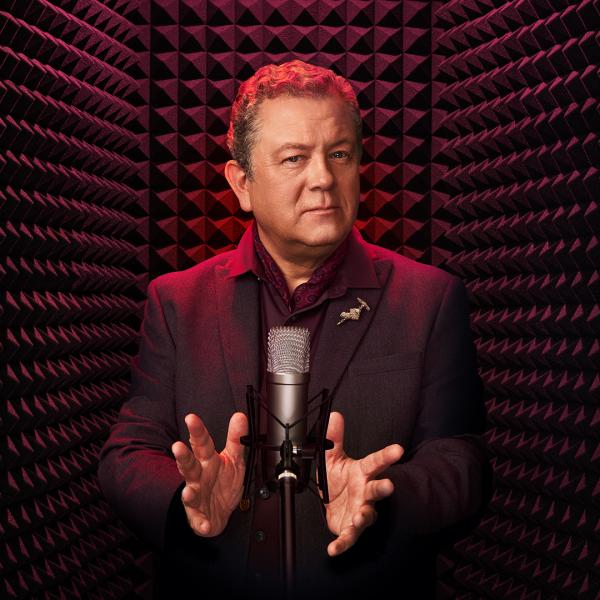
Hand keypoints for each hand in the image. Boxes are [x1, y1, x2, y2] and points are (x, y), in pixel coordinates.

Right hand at [171, 412, 247, 536]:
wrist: (220, 513)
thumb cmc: (223, 483)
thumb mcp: (234, 459)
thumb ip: (236, 439)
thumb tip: (239, 416)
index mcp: (207, 461)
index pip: (202, 443)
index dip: (197, 430)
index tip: (191, 418)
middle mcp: (199, 477)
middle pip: (189, 465)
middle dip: (183, 457)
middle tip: (178, 447)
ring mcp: (197, 497)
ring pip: (189, 493)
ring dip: (188, 493)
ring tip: (188, 491)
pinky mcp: (199, 517)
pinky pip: (199, 521)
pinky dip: (201, 524)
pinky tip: (204, 524)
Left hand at [323, 411, 403, 555]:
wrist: (333, 504)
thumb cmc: (338, 480)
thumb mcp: (332, 458)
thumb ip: (333, 438)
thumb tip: (334, 416)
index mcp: (362, 473)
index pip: (376, 462)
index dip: (387, 455)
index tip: (398, 449)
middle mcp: (365, 492)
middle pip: (377, 489)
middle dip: (383, 487)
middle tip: (389, 485)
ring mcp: (360, 511)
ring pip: (367, 514)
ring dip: (364, 516)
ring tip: (360, 516)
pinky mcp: (350, 529)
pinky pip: (347, 538)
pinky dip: (341, 544)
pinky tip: (333, 549)